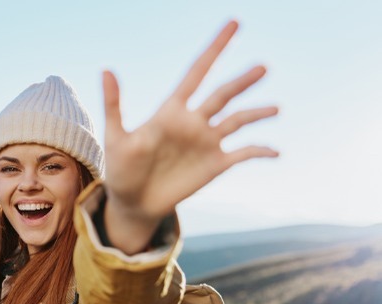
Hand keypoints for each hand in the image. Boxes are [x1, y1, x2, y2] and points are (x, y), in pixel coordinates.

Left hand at [102, 21, 277, 252]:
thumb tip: (106, 69)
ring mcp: (206, 143)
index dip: (215, 48)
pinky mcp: (215, 165)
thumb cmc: (120, 169)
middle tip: (263, 66)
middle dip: (242, 81)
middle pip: (223, 94)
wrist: (132, 203)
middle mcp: (193, 122)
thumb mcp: (116, 137)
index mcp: (171, 111)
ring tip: (275, 108)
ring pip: (238, 120)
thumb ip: (115, 104)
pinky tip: (276, 151)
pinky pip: (243, 154)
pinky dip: (260, 150)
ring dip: (257, 113)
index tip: (234, 23)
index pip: (197, 72)